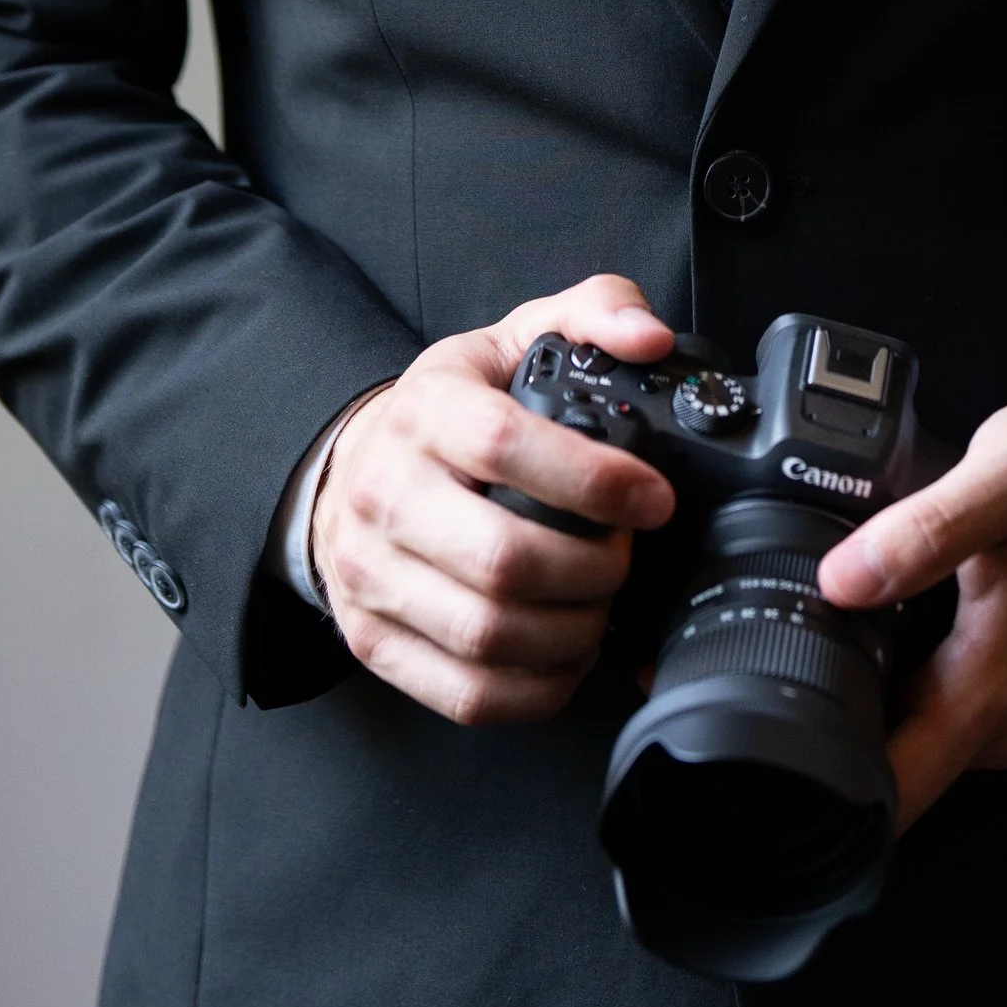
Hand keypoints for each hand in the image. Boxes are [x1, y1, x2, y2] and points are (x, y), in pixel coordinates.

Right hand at [312, 275, 678, 725]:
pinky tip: (566, 653)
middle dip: (593, 571)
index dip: (594, 481)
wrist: (353, 469)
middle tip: (623, 556)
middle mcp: (385, 494)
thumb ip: (593, 312)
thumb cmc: (451, 410)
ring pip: (488, 635)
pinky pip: (467, 693)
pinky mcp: (374, 641)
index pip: (504, 447)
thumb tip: (648, 336)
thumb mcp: (514, 339)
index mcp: (425, 411)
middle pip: (503, 560)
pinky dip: (537, 688)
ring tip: (600, 602)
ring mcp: (371, 576)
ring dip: (573, 632)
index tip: (653, 499)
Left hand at [815, 401, 1006, 828]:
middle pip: (894, 776)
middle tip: (776, 681)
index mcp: (990, 685)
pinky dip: (895, 691)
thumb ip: (926, 533)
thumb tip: (842, 581)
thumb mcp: (1003, 480)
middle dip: (830, 748)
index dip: (827, 789)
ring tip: (814, 653)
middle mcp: (1002, 717)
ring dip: (862, 718)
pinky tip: (870, 640)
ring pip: (912, 746)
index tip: (774, 757)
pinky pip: (934, 716)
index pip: (899, 790)